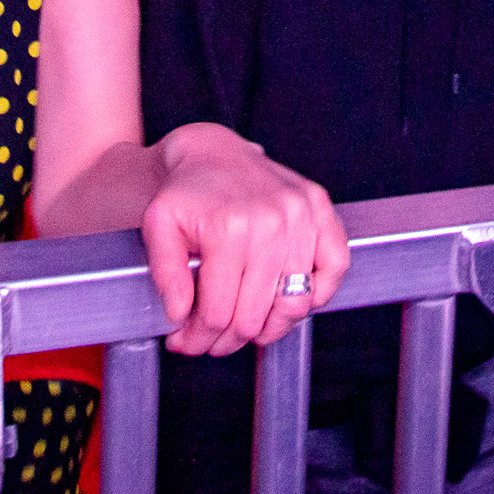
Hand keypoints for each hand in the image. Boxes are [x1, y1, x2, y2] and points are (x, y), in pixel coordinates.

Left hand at [142, 124, 347, 356]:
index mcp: (228, 228)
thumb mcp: (159, 226)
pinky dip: (317, 293)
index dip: (198, 338)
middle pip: (255, 316)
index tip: (186, 341)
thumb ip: (166, 274)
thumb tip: (180, 315)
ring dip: (270, 327)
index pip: (218, 312)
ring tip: (248, 325)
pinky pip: (335, 268)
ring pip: (295, 304)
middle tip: (211, 339)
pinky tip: (287, 299)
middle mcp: (272, 222)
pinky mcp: (321, 209)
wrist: (213, 152)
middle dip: (227, 340)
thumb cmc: (187, 191)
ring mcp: (301, 216)